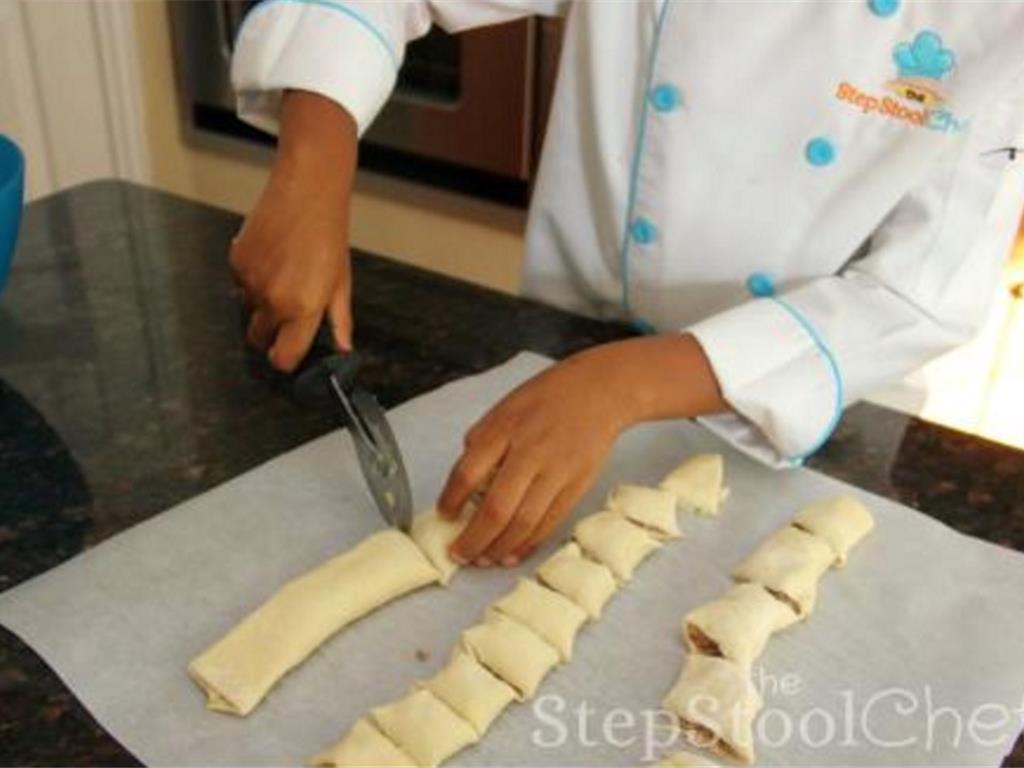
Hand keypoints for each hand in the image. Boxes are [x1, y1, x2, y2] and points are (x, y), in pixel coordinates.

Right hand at [230, 91, 358, 369]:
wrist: (307, 192)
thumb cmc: (328, 235)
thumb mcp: (341, 282)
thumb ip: (339, 320)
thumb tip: (342, 349)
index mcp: (302, 308)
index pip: (283, 357)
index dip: (285, 359)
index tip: (289, 352)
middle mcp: (272, 300)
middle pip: (259, 339)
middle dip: (271, 334)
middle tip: (288, 313)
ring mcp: (250, 282)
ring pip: (248, 310)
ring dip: (261, 304)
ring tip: (283, 275)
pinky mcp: (235, 262)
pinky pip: (239, 285)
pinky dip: (251, 280)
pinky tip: (271, 259)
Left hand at [437, 334, 725, 566]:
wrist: (599, 391)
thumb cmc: (545, 398)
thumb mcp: (504, 409)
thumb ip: (482, 442)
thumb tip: (465, 483)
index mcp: (504, 429)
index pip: (468, 473)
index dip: (451, 500)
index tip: (444, 515)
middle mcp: (530, 452)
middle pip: (496, 508)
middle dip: (473, 539)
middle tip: (459, 554)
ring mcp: (556, 472)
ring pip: (524, 523)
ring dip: (499, 548)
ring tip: (483, 561)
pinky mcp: (577, 486)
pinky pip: (549, 523)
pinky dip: (528, 544)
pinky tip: (512, 554)